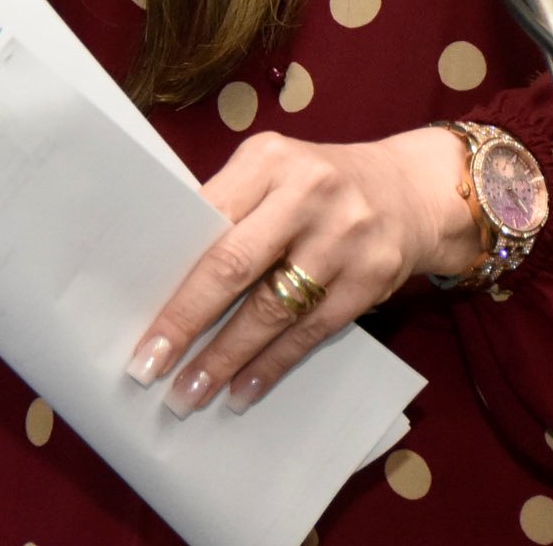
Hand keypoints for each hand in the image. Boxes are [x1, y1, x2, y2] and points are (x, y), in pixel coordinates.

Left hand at [131, 128, 479, 415]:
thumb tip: (164, 276)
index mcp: (270, 160)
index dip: (172, 277)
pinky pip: (311, 332)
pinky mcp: (369, 279)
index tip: (139, 322)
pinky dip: (272, 365)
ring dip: (227, 358)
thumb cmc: (320, 184)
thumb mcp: (274, 171)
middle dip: (187, 322)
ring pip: (273, 309)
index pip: (208, 220)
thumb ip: (229, 208)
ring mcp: (343, 238)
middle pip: (235, 266)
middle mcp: (308, 194)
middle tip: (150, 368)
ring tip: (192, 392)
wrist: (413, 192)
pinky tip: (243, 391)